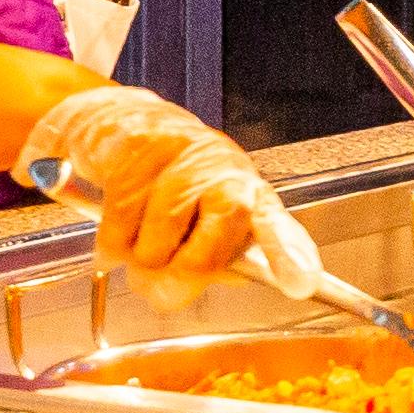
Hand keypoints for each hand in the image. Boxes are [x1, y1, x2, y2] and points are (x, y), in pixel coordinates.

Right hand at [14, 87, 327, 305]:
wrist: (122, 125)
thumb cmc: (174, 183)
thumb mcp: (207, 221)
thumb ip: (219, 259)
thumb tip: (213, 282)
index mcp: (249, 194)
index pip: (274, 226)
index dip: (288, 255)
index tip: (301, 284)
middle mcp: (222, 171)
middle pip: (210, 246)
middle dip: (182, 278)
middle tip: (164, 287)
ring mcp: (179, 159)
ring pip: (155, 246)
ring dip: (141, 259)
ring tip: (142, 242)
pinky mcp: (136, 154)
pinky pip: (118, 229)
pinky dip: (112, 245)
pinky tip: (119, 229)